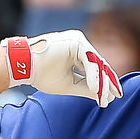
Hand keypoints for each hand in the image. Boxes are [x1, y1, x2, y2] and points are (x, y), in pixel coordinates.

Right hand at [4, 30, 121, 106]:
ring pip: (97, 63)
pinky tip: (95, 88)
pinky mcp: (76, 41)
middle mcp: (80, 44)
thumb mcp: (69, 85)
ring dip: (101, 82)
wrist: (23, 66)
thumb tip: (105, 97)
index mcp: (77, 53)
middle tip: (115, 96)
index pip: (96, 68)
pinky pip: (90, 60)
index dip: (105, 83)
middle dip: (108, 82)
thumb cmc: (42, 75)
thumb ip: (87, 88)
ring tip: (103, 97)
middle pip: (99, 64)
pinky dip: (93, 75)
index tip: (113, 97)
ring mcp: (79, 41)